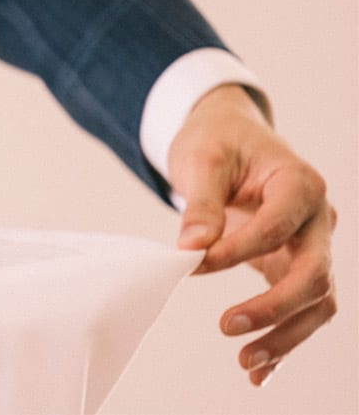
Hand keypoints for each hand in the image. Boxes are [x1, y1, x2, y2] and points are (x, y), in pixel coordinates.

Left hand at [168, 84, 337, 385]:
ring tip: (245, 362)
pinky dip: (284, 340)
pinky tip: (259, 373)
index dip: (237, 250)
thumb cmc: (217, 142)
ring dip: (285, 335)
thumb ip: (202, 204)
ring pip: (317, 300)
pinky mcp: (294, 266)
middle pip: (315, 273)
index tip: (193, 263)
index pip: (278, 227)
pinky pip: (302, 309)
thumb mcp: (203, 161)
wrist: (228, 137)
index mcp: (299, 184)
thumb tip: (192, 248)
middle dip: (275, 306)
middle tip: (226, 325)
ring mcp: (311, 245)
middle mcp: (317, 219)